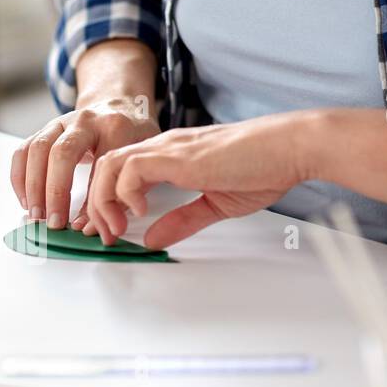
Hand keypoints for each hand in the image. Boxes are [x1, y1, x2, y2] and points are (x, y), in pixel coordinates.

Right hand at [10, 98, 158, 230]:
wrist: (120, 105)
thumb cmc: (131, 136)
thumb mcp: (137, 160)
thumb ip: (120, 193)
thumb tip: (88, 228)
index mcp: (114, 127)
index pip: (99, 164)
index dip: (89, 197)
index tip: (82, 225)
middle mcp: (84, 121)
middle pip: (62, 153)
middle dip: (54, 192)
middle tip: (54, 222)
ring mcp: (61, 122)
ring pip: (37, 149)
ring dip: (33, 186)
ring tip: (36, 215)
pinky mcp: (45, 130)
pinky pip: (24, 150)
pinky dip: (20, 177)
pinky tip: (26, 200)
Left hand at [86, 113, 310, 248]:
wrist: (290, 148)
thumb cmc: (264, 168)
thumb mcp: (214, 204)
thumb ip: (181, 220)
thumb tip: (152, 239)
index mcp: (171, 156)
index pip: (121, 170)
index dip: (108, 201)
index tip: (112, 230)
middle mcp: (164, 147)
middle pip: (105, 167)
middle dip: (96, 205)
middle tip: (105, 235)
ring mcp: (168, 148)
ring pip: (110, 165)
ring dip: (103, 200)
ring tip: (116, 227)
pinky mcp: (177, 155)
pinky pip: (131, 168)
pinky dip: (125, 192)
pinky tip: (141, 210)